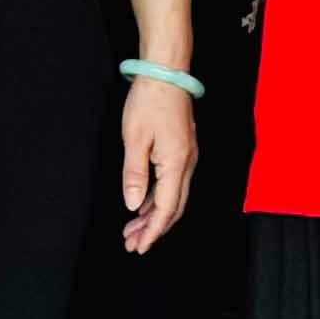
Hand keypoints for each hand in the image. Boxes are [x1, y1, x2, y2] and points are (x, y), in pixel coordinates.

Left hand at [117, 80, 195, 254]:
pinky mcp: (182, 149)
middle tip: (131, 244)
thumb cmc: (149, 101)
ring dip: (154, 215)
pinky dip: (158, 198)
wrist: (167, 72)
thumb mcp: (134, 138)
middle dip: (153, 229)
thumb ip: (134, 174)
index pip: (166, 208)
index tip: (139, 247)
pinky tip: (143, 204)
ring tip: (132, 229)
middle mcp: (187, 163)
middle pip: (174, 207)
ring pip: (174, 196)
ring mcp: (187, 156)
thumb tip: (133, 205)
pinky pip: (173, 183)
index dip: (152, 231)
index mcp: (176, 163)